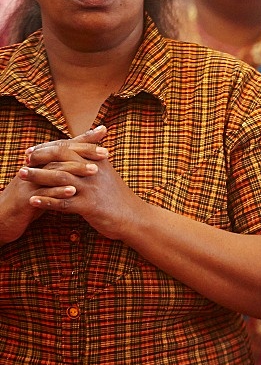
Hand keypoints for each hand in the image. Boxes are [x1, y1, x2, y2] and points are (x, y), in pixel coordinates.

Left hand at [18, 125, 142, 240]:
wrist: (135, 218)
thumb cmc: (117, 197)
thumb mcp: (108, 173)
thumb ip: (92, 160)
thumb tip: (79, 149)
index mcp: (98, 161)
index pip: (69, 147)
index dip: (48, 147)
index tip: (32, 150)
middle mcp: (94, 171)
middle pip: (63, 157)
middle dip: (40, 157)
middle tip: (24, 160)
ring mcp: (92, 188)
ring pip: (60, 177)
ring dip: (37, 176)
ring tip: (21, 175)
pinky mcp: (90, 206)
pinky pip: (63, 203)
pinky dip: (46, 200)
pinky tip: (33, 200)